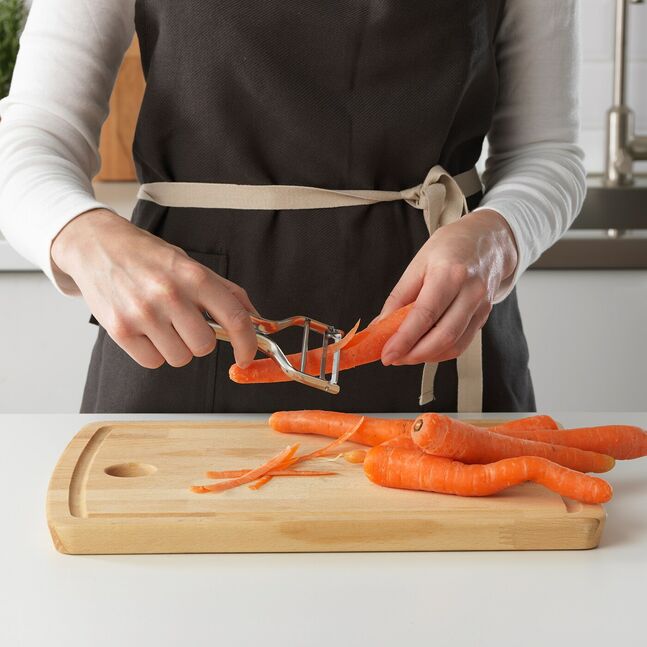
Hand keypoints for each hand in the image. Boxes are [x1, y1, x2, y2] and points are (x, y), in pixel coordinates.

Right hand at [51, 209, 258, 368]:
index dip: (247, 343)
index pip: (235, 318)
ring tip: (162, 323)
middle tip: (185, 322)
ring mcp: (143, 313)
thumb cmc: (148, 257)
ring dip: (176, 347)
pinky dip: (153, 352)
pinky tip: (144, 329)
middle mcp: (170, 294)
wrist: (97, 246)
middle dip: (200, 339)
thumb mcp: (191, 264)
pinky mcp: (120, 330)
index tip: (246, 355)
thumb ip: (225, 292)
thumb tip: (255, 318)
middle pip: (205, 346)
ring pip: (180, 358)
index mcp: (194, 276)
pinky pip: (153, 362)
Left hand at [377, 209, 517, 365]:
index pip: (425, 314)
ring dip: (426, 357)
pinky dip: (440, 352)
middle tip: (393, 358)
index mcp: (450, 273)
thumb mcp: (417, 264)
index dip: (404, 339)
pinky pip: (462, 344)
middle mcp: (470, 292)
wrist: (487, 240)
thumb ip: (399, 297)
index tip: (387, 353)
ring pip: (454, 345)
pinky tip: (424, 349)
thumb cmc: (450, 248)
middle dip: (414, 354)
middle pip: (444, 336)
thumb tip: (380, 326)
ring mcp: (481, 306)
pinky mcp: (484, 317)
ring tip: (404, 354)